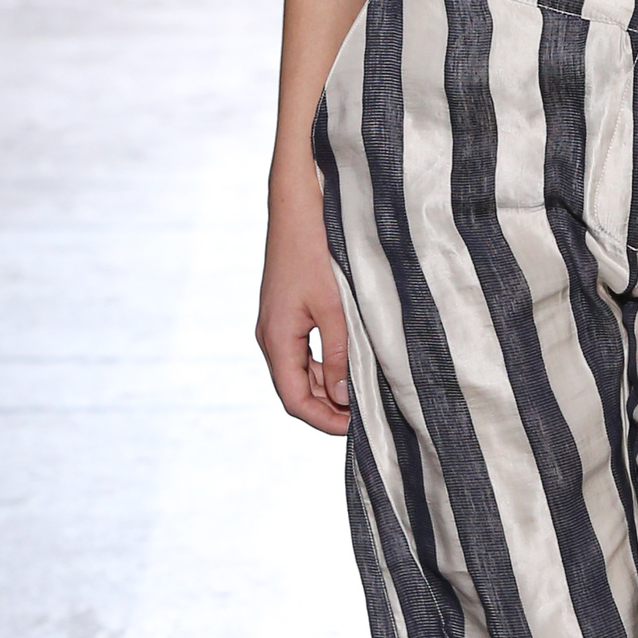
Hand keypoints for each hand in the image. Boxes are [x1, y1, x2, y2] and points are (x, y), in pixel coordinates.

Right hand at [257, 186, 352, 434]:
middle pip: (296, 391)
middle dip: (328, 409)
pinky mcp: (286, 316)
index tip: (356, 428)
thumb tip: (340, 397)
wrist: (296, 209)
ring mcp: (277, 327)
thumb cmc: (314, 252)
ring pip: (300, 374)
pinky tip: (349, 366)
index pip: (295, 400)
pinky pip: (302, 354)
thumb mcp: (333, 307)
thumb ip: (337, 354)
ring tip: (362, 395)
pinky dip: (324, 367)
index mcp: (277, 339)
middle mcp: (271, 338)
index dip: (324, 421)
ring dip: (327, 389)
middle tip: (366, 416)